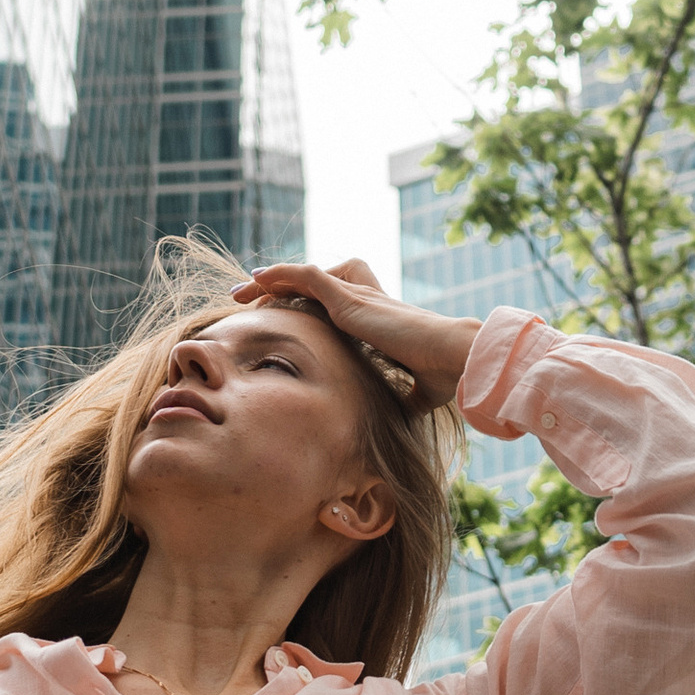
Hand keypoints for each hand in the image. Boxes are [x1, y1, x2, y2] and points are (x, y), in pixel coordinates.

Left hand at [232, 257, 480, 411]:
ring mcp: (356, 296)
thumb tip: (399, 420)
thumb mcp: (416, 393)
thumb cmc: (442, 375)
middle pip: (311, 286)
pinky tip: (257, 279)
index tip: (282, 319)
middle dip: (279, 292)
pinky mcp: (350, 297)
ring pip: (302, 277)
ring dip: (270, 282)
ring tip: (242, 291)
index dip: (306, 307)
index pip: (333, 305)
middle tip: (251, 303)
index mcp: (376, 320)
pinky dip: (280, 275)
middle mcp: (364, 302)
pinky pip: (305, 276)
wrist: (452, 357)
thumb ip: (404, 399)